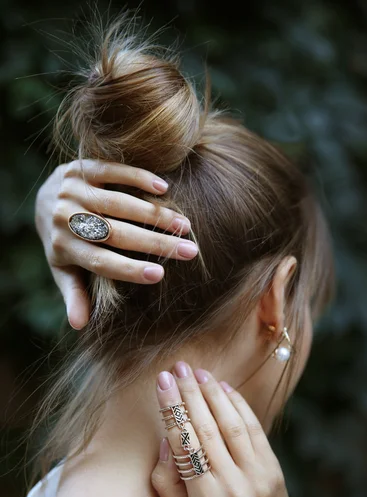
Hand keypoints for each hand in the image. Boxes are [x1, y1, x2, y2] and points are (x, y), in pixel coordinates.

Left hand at [35, 160, 197, 329]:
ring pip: (118, 203)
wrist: (44, 197)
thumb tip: (79, 326)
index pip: (100, 261)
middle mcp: (66, 218)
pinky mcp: (82, 167)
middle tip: (190, 251)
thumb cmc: (63, 241)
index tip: (160, 275)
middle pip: (116, 233)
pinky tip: (164, 188)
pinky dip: (138, 178)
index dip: (129, 269)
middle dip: (155, 243)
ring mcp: (73, 190)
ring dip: (155, 214)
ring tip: (185, 225)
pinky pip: (113, 171)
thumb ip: (73, 294)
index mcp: (63, 247)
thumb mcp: (63, 269)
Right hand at [150, 362, 298, 496]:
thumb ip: (166, 482)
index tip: (162, 382)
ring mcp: (257, 474)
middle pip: (207, 428)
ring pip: (232, 424)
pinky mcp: (273, 467)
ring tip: (198, 372)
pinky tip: (225, 388)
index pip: (184, 443)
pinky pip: (254, 429)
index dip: (172, 409)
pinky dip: (239, 405)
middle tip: (177, 367)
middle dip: (190, 393)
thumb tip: (165, 439)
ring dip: (214, 394)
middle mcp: (233, 484)